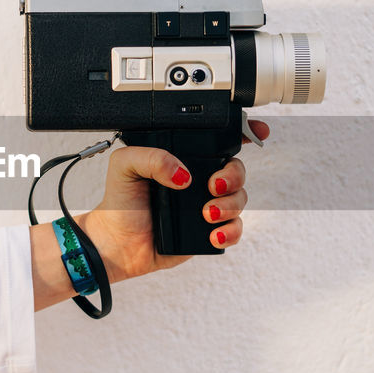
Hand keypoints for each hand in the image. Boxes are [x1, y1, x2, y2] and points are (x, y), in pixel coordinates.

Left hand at [29, 120, 270, 310]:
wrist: (115, 242)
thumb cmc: (120, 201)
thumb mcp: (125, 165)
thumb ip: (152, 157)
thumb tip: (183, 173)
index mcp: (184, 159)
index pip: (218, 142)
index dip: (243, 132)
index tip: (258, 130)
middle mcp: (199, 180)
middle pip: (236, 170)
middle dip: (233, 176)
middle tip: (213, 186)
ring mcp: (206, 206)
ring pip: (239, 199)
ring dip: (229, 205)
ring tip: (206, 214)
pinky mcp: (208, 232)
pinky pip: (234, 229)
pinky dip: (230, 231)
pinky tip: (212, 233)